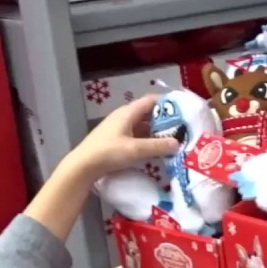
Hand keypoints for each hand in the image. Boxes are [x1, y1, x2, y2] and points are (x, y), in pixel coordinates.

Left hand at [62, 95, 179, 182]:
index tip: (183, 109)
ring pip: (142, 127)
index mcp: (128, 113)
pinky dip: (147, 141)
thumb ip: (158, 146)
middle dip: (165, 120)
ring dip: (156, 132)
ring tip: (173, 140)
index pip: (151, 100)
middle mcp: (124, 117)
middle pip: (148, 114)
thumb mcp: (135, 150)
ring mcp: (119, 129)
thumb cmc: (108, 153)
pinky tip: (156, 150)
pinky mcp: (116, 141)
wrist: (83, 167)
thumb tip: (177, 143)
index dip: (167, 102)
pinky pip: (136, 137)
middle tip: (182, 128)